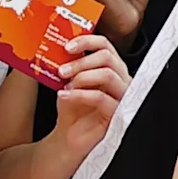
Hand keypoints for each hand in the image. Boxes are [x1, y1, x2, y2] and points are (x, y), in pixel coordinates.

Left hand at [41, 29, 127, 155]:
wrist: (69, 137)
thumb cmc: (72, 108)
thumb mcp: (67, 81)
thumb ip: (68, 64)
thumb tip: (55, 47)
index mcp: (110, 68)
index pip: (105, 46)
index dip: (87, 41)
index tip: (67, 47)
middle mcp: (120, 79)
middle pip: (108, 57)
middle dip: (82, 61)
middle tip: (62, 70)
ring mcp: (122, 96)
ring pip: (109, 75)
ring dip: (82, 76)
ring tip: (65, 84)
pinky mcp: (118, 113)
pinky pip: (101, 98)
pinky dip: (80, 94)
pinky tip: (64, 95)